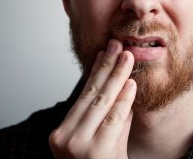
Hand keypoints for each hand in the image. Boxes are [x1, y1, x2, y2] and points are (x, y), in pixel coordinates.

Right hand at [49, 39, 135, 158]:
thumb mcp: (100, 143)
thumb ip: (109, 117)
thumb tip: (121, 86)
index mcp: (62, 133)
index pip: (82, 95)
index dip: (95, 72)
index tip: (104, 52)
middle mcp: (64, 137)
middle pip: (90, 94)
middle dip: (106, 67)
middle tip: (117, 45)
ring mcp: (77, 145)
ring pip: (101, 102)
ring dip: (116, 76)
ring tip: (126, 56)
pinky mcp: (95, 152)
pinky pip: (113, 119)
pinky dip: (124, 100)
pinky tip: (130, 83)